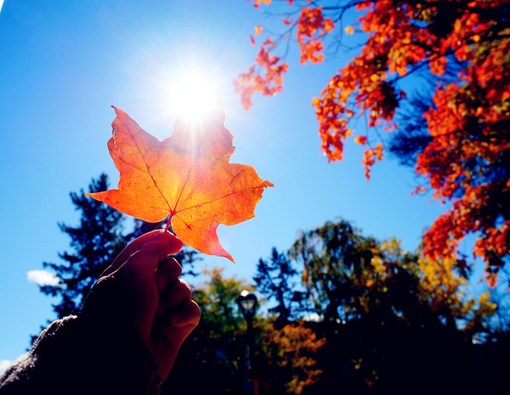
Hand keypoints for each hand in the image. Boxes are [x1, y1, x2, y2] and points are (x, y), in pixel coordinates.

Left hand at [82, 230, 200, 378]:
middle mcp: (143, 290)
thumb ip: (152, 249)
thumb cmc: (121, 309)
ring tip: (159, 312)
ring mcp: (160, 308)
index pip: (146, 249)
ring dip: (175, 296)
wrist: (123, 355)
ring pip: (183, 287)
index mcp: (126, 274)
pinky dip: (185, 314)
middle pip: (171, 266)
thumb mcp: (132, 270)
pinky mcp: (176, 326)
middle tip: (154, 288)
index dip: (162, 242)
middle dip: (167, 275)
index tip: (176, 242)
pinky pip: (192, 309)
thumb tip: (168, 236)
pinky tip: (172, 323)